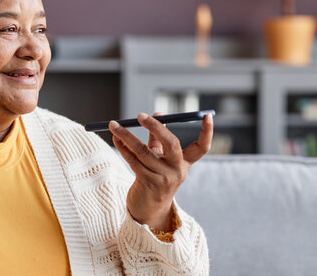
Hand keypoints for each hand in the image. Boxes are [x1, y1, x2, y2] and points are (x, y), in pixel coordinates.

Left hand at [109, 112, 212, 230]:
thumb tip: (158, 114)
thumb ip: (158, 138)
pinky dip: (122, 148)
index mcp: (184, 162)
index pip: (202, 147)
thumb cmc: (154, 177)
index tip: (208, 116)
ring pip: (143, 151)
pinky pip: (133, 160)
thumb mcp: (160, 157)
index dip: (207, 132)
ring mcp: (163, 178)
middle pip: (172, 144)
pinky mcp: (147, 183)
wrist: (148, 209)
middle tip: (140, 115)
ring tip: (113, 125)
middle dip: (156, 127)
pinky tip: (115, 139)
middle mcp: (177, 170)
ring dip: (126, 136)